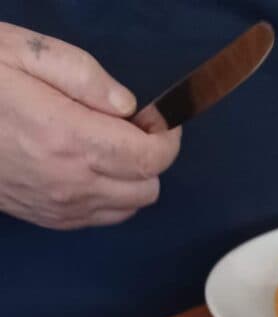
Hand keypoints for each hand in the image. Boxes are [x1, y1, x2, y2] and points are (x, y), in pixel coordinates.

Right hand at [0, 23, 180, 229]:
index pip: (150, 157)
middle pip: (148, 188)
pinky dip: (110, 196)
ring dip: (132, 179)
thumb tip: (126, 105)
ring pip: (129, 208)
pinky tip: (90, 166)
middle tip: (131, 128)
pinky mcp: (50, 218)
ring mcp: (61, 206)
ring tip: (109, 146)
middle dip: (150, 158)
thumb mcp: (24, 52)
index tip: (159, 119)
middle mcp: (72, 182)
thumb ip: (84, 76)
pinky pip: (102, 218)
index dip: (167, 138)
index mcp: (70, 137)